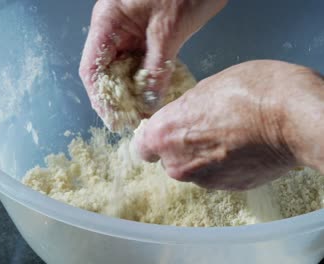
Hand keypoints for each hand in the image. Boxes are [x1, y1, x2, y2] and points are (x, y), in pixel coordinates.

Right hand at [79, 0, 227, 125]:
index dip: (99, 97)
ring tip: (143, 113)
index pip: (92, 68)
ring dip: (132, 90)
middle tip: (132, 120)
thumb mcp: (168, 31)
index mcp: (108, 22)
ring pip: (123, 68)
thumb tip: (148, 103)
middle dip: (117, 97)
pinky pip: (140, 61)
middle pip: (105, 71)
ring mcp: (129, 31)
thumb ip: (156, 69)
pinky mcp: (146, 33)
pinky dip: (146, 79)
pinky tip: (154, 95)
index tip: (113, 118)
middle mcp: (113, 28)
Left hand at [134, 60, 323, 189]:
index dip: (154, 139)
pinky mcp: (227, 188)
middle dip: (181, 147)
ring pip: (194, 169)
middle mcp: (176, 164)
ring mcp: (202, 180)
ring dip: (204, 157)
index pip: (141, 148)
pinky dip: (225, 165)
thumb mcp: (205, 88)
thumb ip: (183, 111)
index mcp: (163, 135)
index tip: (167, 131)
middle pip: (169, 159)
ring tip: (230, 135)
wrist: (292, 117)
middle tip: (206, 127)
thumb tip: (182, 119)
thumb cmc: (248, 92)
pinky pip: (217, 175)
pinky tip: (243, 148)